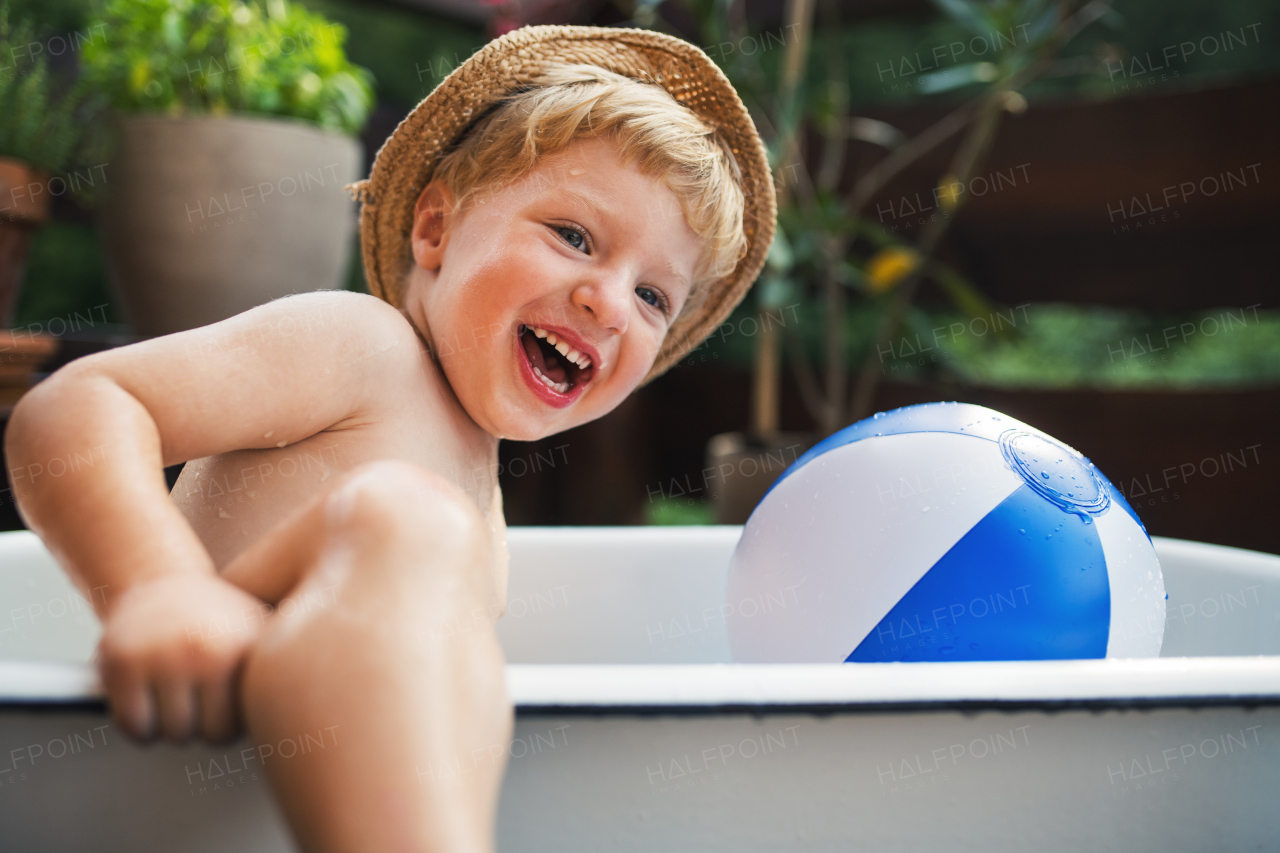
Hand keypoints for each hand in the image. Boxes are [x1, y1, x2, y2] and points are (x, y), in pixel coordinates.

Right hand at [95, 572, 272, 744]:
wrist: (162, 582)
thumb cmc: (220, 621)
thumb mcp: (263, 634)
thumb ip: (289, 668)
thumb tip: (308, 715)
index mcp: (242, 647)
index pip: (239, 726)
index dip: (231, 720)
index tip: (227, 695)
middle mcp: (202, 650)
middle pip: (206, 736)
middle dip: (203, 724)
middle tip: (200, 694)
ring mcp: (158, 656)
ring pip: (169, 735)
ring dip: (172, 725)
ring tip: (179, 692)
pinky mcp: (119, 662)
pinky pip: (132, 726)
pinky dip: (140, 725)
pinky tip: (151, 698)